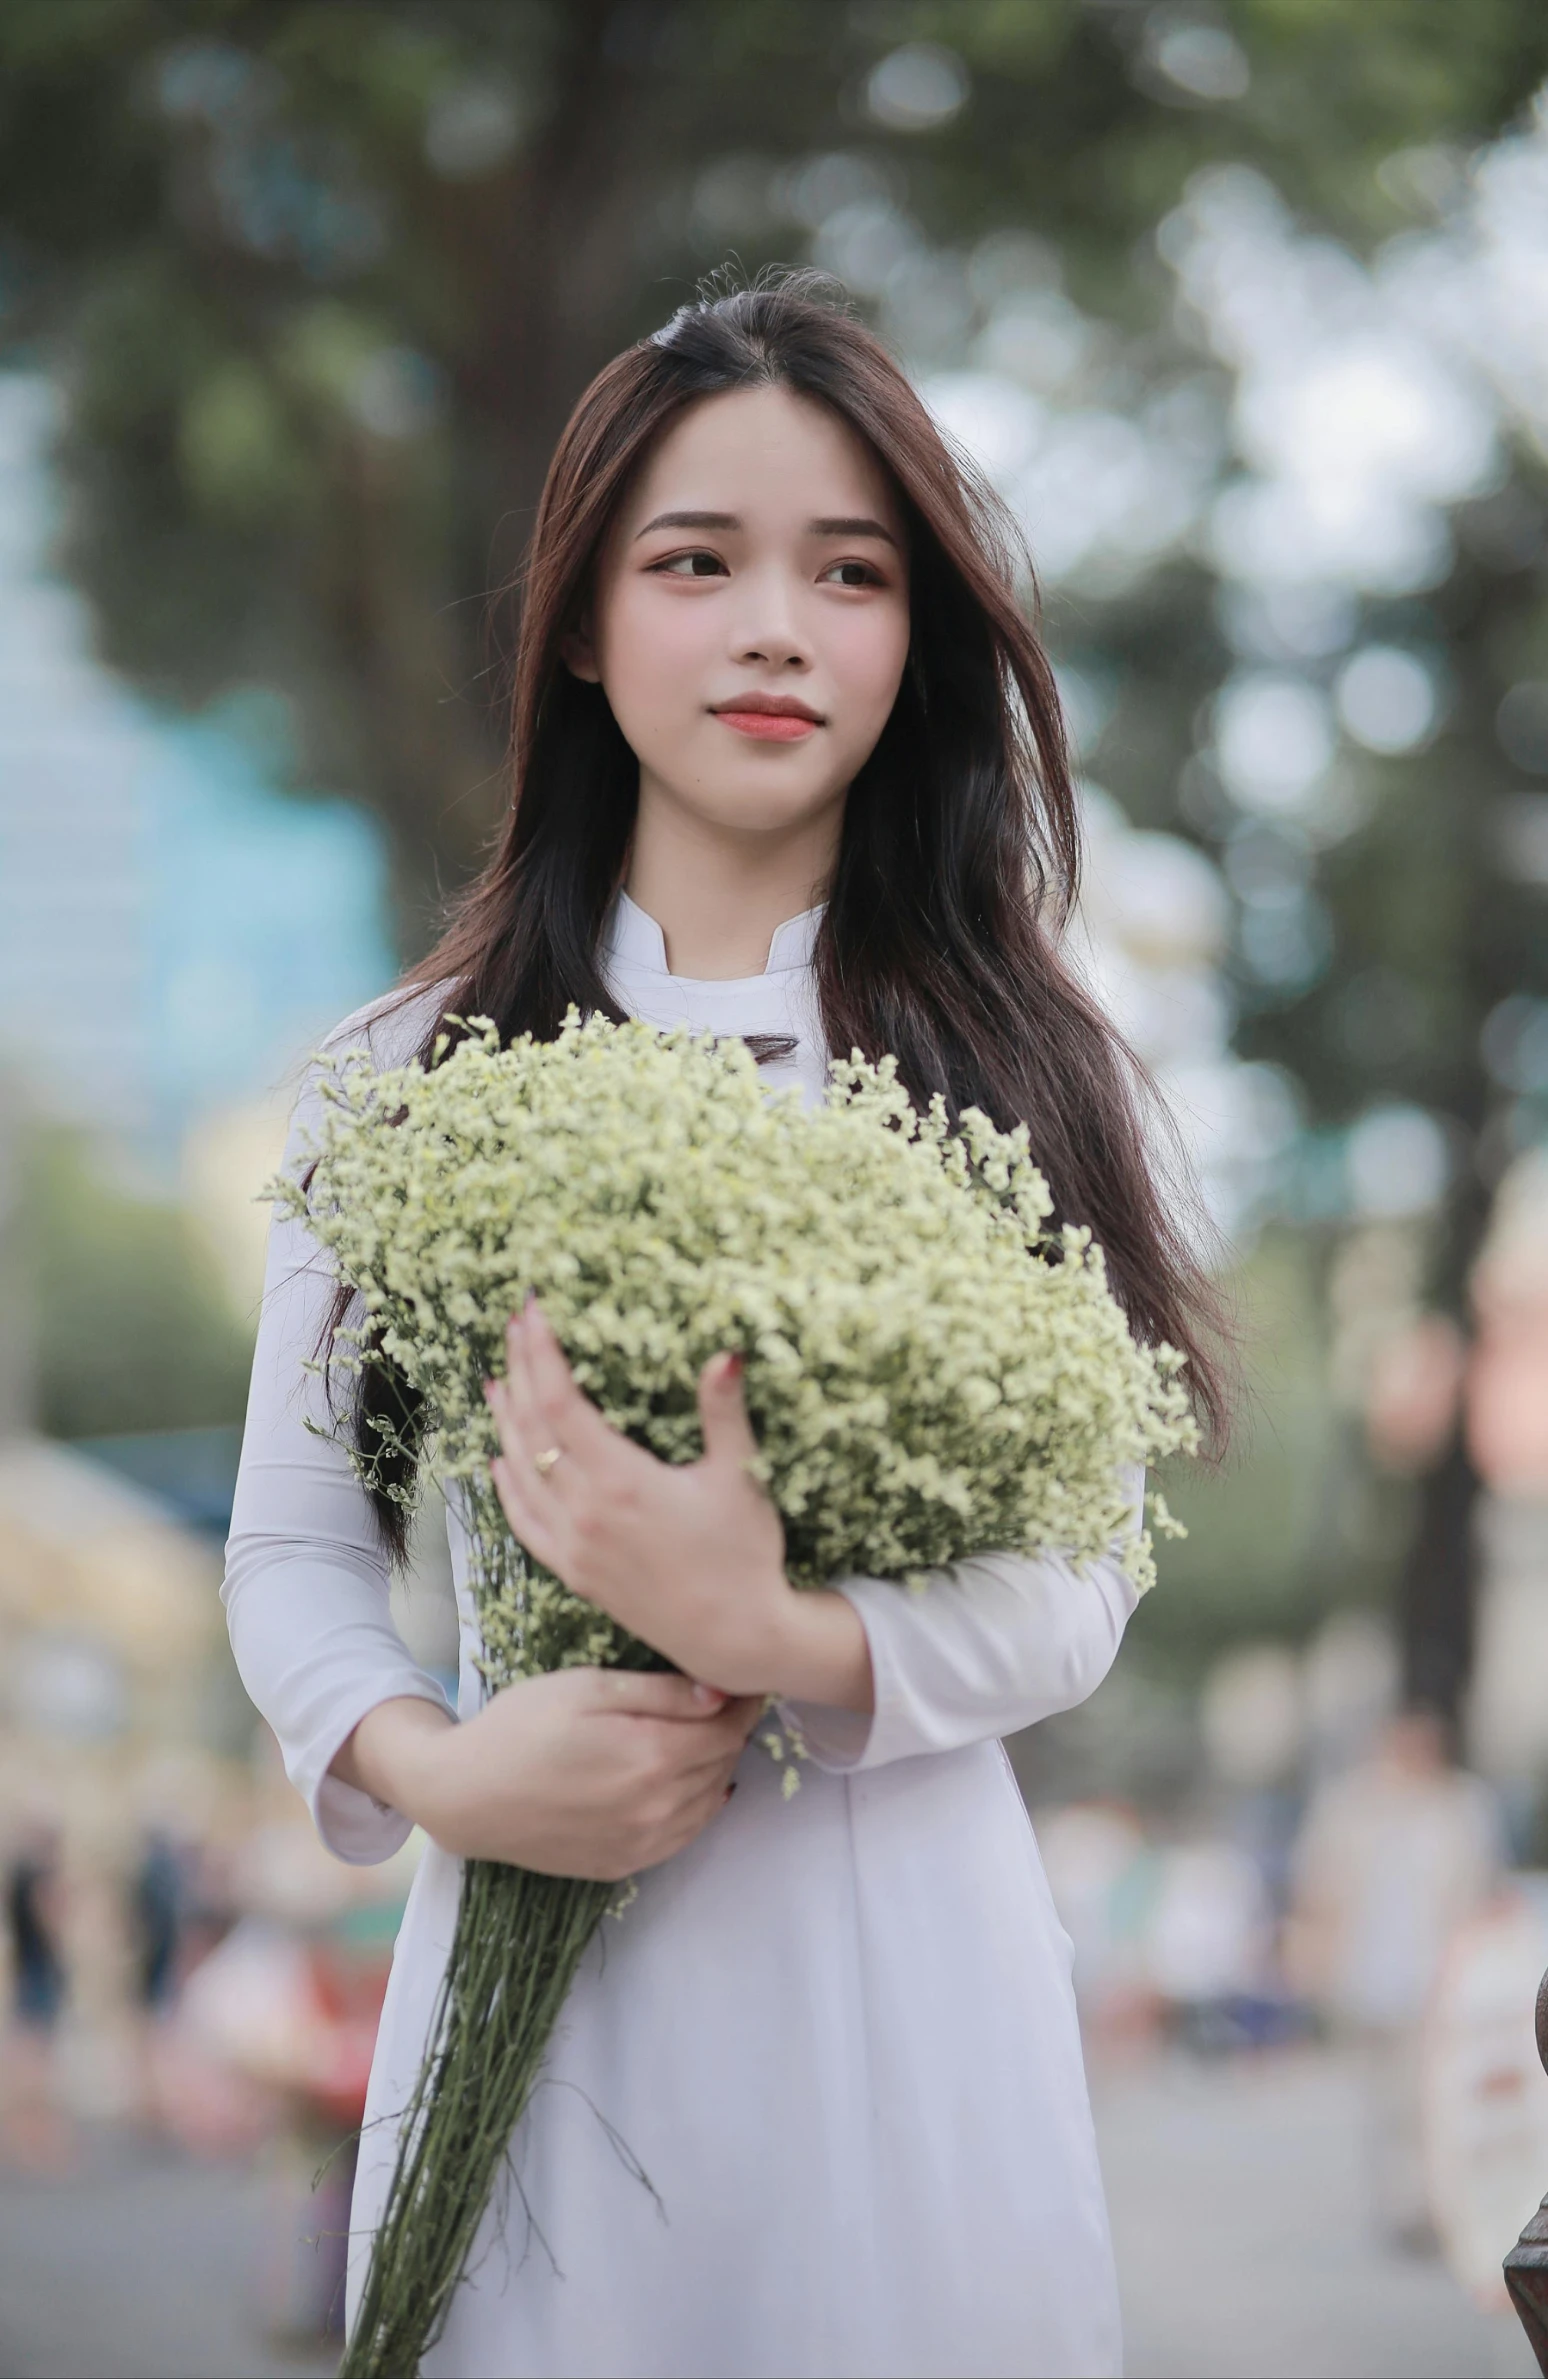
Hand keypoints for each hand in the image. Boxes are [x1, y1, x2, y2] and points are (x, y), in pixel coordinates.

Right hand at [335, 1672, 762, 1880]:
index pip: (730, 1728)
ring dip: (716, 1766)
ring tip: (703, 1735)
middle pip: (724, 1762)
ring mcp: (643, 1842)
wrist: (465, 1796)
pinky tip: (685, 1782)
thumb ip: (661, 1692)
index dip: (745, 1700)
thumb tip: (723, 1692)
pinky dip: (697, 1805)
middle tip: (725, 1700)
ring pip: (710, 1800)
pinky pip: (684, 1834)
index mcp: (654, 1757)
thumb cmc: (521, 1726)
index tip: (745, 1679)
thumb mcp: (588, 1689)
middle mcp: (658, 1807)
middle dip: (731, 1729)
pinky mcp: (625, 1864)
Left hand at [484, 1301, 872, 1710]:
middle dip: (519, 1372)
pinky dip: (505, 1485)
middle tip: (513, 1329)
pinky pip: (523, 1521)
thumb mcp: (740, 1477)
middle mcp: (585, 1512)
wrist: (737, 1637)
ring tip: (498, 1380)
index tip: (532, 1312)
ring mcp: (573, 1545)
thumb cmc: (746, 1554)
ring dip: (505, 1421)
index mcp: (622, 1480)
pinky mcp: (573, 1572)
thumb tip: (724, 1354)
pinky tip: (499, 1460)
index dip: (540, 1353)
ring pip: (519, 1471)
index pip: (560, 1401)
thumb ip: (724, 1412)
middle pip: (531, 1428)